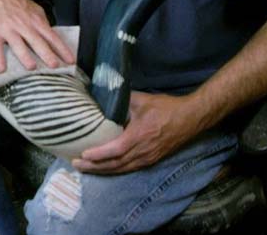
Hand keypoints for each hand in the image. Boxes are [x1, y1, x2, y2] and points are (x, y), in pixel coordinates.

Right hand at [0, 0, 75, 72]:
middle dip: (47, 54)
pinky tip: (1, 69)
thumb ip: (43, 25)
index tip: (70, 61)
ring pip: (18, 45)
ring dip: (25, 57)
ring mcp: (9, 29)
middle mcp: (24, 25)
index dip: (62, 49)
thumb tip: (53, 39)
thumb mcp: (36, 11)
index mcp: (36, 21)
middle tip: (54, 65)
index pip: (53, 37)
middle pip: (38, 42)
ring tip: (32, 67)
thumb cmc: (18, 4)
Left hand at [72, 92, 201, 174]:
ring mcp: (148, 158)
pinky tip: (105, 168)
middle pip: (115, 165)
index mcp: (139, 136)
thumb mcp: (142, 100)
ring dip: (102, 170)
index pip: (115, 150)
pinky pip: (129, 169)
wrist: (190, 118)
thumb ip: (122, 99)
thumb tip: (103, 96)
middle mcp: (142, 151)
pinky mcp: (151, 160)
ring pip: (121, 169)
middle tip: (76, 164)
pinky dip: (114, 170)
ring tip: (85, 168)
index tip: (83, 154)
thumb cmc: (166, 108)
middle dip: (94, 166)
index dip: (98, 155)